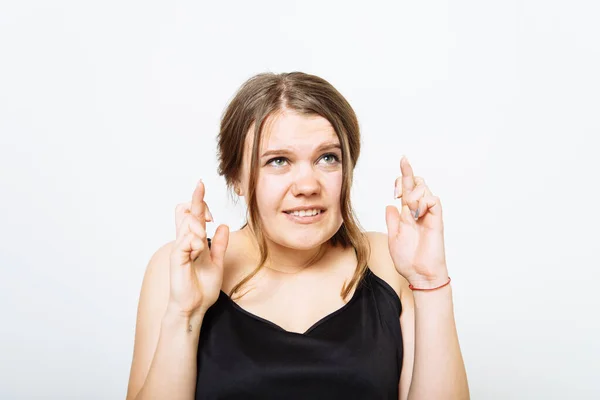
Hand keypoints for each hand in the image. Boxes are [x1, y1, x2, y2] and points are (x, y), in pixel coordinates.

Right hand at [168, 180, 228, 316]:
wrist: (194, 307)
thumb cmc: (202, 287)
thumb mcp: (217, 262)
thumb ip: (219, 244)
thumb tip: (222, 226)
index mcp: (193, 240)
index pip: (192, 213)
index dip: (198, 200)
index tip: (204, 190)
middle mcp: (184, 241)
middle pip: (184, 210)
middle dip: (197, 203)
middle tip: (209, 217)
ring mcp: (179, 248)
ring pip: (187, 222)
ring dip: (199, 226)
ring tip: (203, 241)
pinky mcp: (177, 258)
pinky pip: (186, 241)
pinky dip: (195, 241)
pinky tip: (198, 250)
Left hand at [385, 157, 448, 288]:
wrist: (419, 275)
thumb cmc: (408, 259)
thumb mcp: (393, 237)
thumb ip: (392, 220)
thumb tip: (390, 205)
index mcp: (407, 214)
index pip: (406, 189)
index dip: (402, 177)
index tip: (397, 171)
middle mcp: (418, 211)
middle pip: (417, 182)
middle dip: (406, 177)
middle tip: (397, 192)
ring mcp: (428, 215)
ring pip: (424, 188)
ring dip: (413, 194)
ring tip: (409, 210)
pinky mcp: (436, 220)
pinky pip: (433, 200)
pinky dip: (423, 202)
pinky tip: (416, 213)